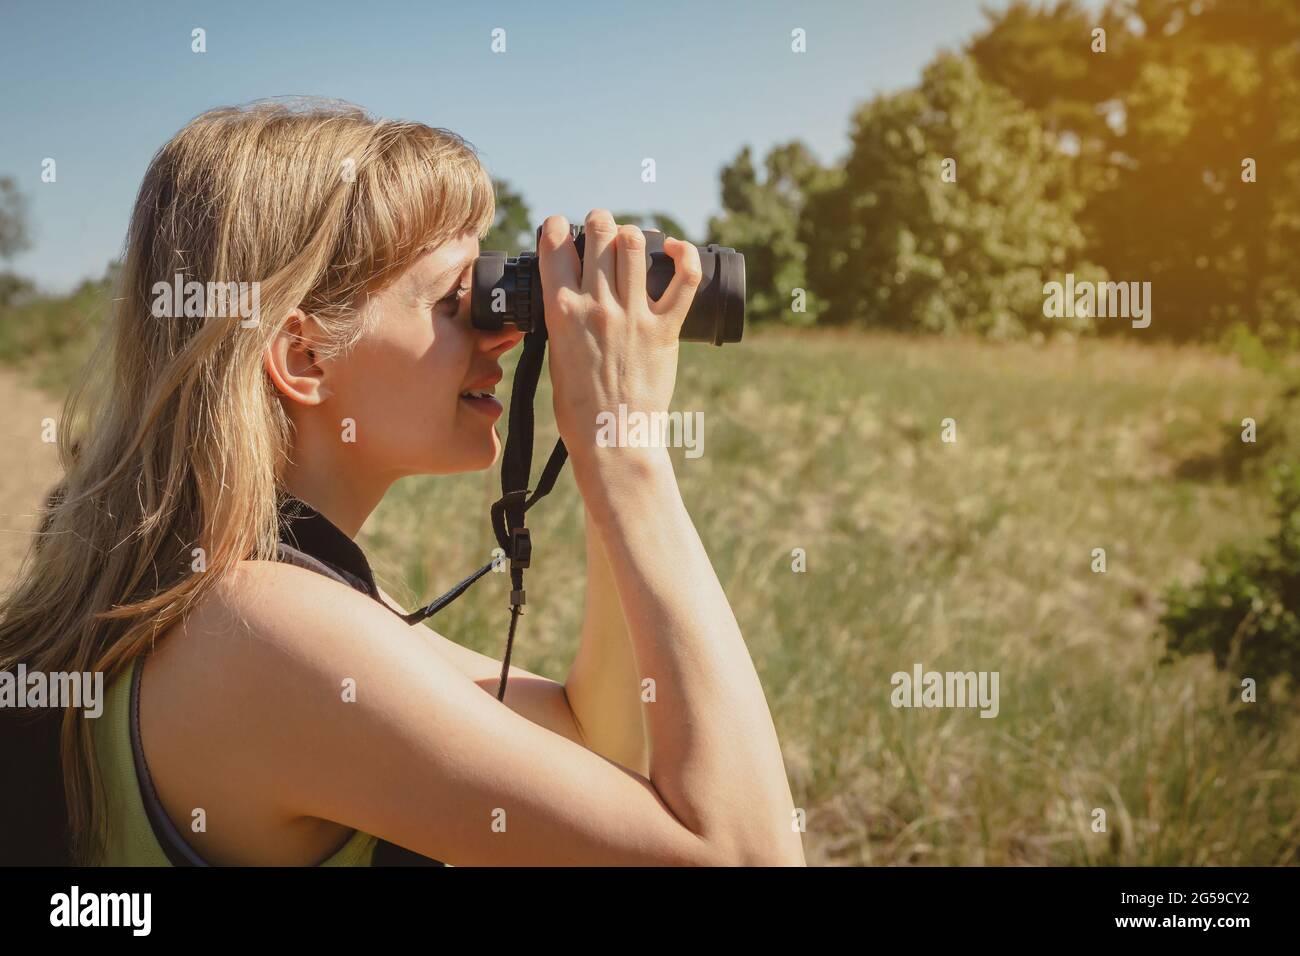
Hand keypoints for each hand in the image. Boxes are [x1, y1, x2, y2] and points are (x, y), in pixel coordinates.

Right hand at [536, 209, 702, 476]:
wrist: (611, 439)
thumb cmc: (578, 407)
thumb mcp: (554, 354)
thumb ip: (563, 319)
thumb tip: (572, 292)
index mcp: (561, 311)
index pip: (555, 244)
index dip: (557, 227)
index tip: (561, 230)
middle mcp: (597, 306)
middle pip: (600, 233)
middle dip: (599, 222)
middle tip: (601, 230)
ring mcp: (633, 316)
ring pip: (635, 244)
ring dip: (631, 233)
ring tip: (630, 240)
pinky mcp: (664, 329)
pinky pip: (684, 279)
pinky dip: (683, 255)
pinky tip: (674, 249)